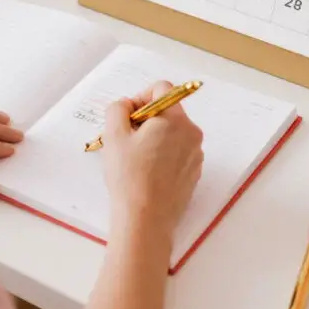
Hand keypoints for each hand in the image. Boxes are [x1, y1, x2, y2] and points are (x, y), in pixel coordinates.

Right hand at [101, 81, 203, 239]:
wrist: (146, 219)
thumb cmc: (129, 177)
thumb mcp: (113, 135)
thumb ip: (117, 109)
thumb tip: (126, 105)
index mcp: (176, 120)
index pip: (162, 89)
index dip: (141, 97)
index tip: (127, 117)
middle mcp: (192, 134)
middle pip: (168, 111)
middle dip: (146, 119)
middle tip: (127, 139)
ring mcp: (195, 155)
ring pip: (172, 133)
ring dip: (154, 138)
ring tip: (135, 159)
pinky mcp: (193, 173)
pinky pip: (177, 153)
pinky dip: (162, 155)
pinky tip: (147, 173)